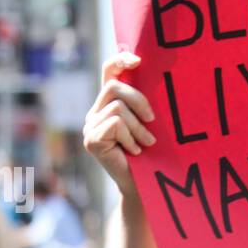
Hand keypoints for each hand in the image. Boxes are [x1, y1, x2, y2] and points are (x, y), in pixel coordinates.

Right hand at [82, 52, 156, 199]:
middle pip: (113, 87)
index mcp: (109, 104)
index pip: (108, 72)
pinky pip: (115, 124)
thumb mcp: (150, 123)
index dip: (120, 61)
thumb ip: (145, 103)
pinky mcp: (91, 140)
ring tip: (146, 144)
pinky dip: (130, 138)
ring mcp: (90, 126)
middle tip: (152, 120)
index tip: (138, 60)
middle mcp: (95, 113)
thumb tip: (157, 72)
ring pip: (118, 108)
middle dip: (138, 100)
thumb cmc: (152, 155)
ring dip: (138, 127)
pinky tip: (134, 152)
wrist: (145, 186)